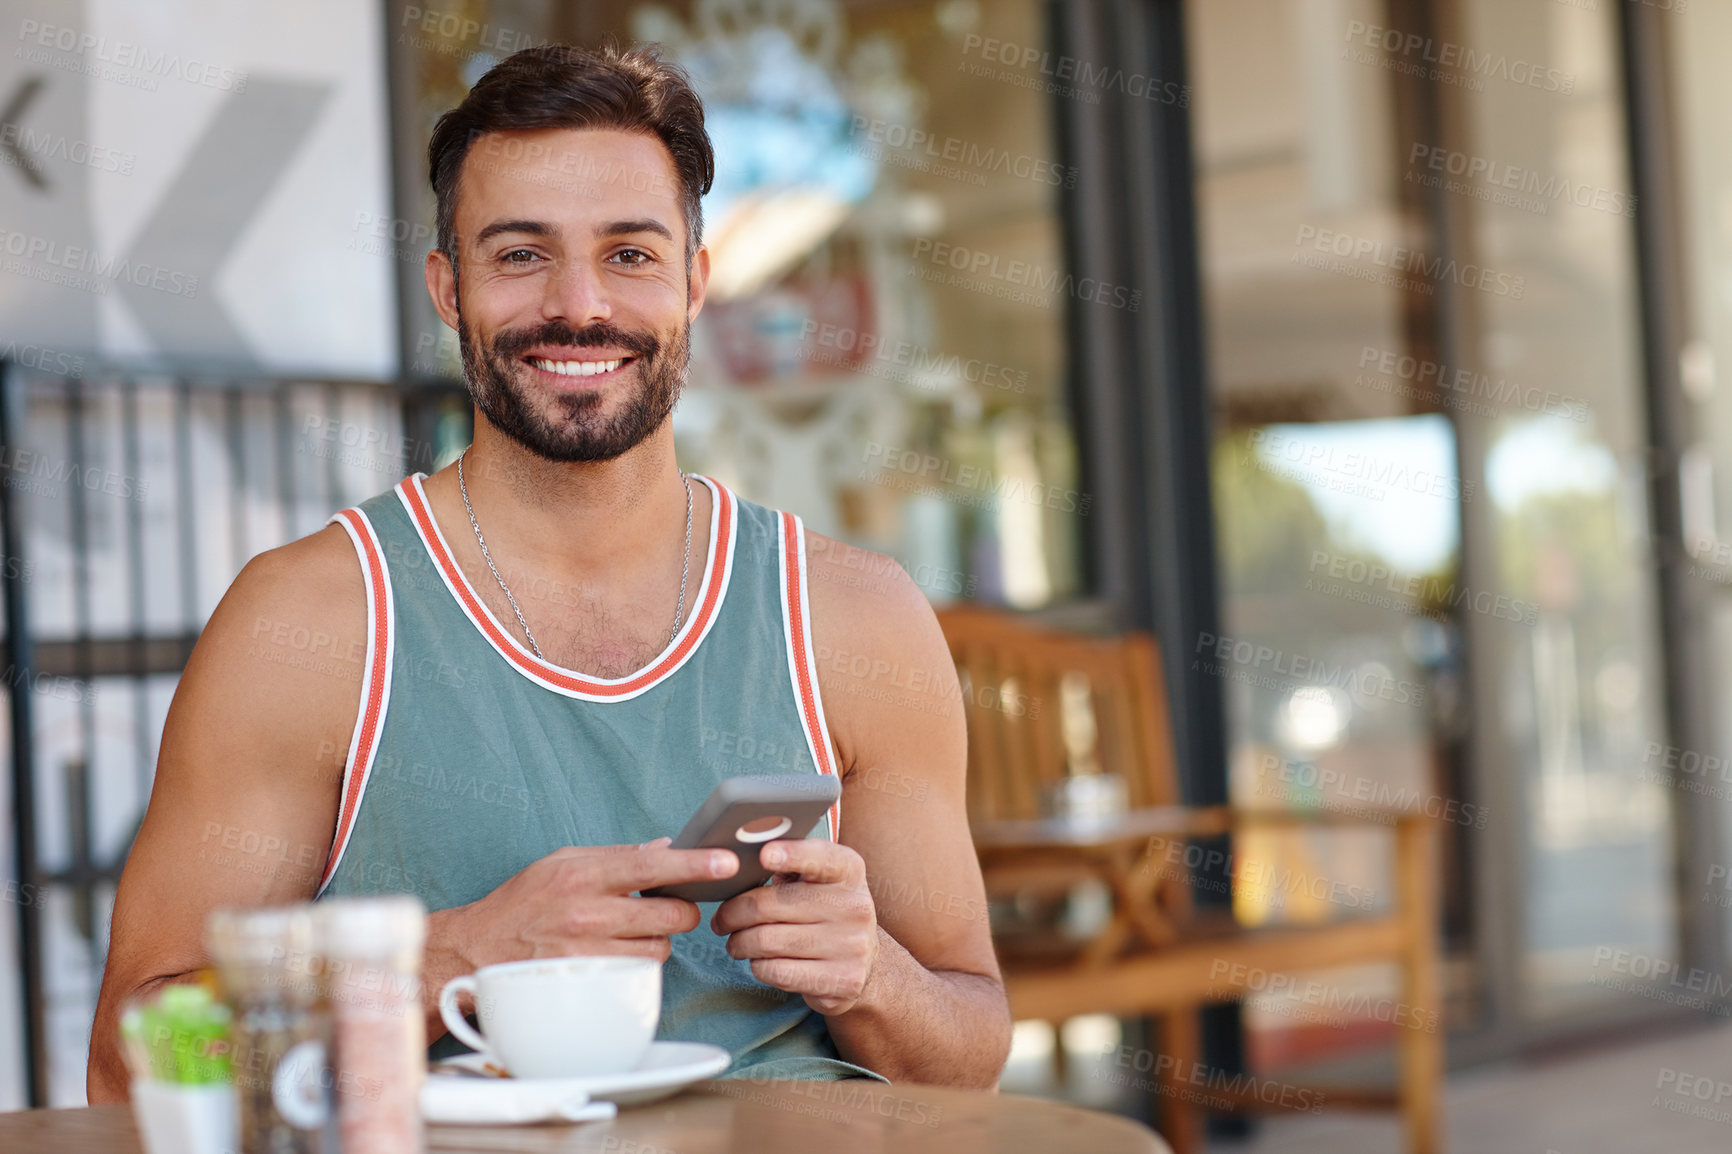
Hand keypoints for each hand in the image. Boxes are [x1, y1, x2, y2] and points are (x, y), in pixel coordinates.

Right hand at [441, 837, 737, 969]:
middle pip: (671, 915)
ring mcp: (588, 953)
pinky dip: (638, 962)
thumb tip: (663, 848)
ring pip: (660, 948)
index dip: (696, 864)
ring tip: (628, 931)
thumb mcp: (561, 863)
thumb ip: (614, 856)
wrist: (476, 950)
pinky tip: (618, 952)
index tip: (727, 861)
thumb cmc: (522, 902)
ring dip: (656, 940)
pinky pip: (639, 974)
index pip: (652, 866)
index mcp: (583, 874)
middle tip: (667, 906)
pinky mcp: (588, 984)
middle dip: (680, 910)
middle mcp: (587, 913)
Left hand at [710, 838, 879, 1015]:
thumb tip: (736, 864)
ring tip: (737, 943)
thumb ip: (787, 866)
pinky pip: (778, 972)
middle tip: (721, 921)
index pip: (820, 857)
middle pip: (771, 905)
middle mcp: (855, 904)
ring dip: (740, 943)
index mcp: (848, 870)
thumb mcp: (815, 880)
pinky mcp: (843, 980)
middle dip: (734, 914)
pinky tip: (760, 962)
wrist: (863, 962)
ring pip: (768, 941)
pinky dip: (759, 966)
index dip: (791, 854)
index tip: (765, 855)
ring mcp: (852, 945)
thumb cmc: (823, 911)